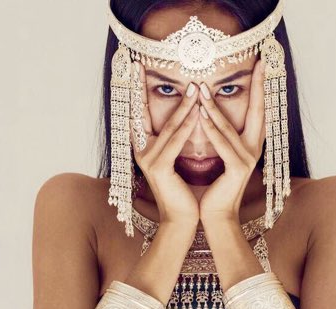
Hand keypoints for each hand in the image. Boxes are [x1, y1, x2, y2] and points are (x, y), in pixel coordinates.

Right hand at [130, 61, 199, 226]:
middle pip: (146, 114)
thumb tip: (182, 118)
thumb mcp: (174, 160)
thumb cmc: (182, 189)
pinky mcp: (159, 168)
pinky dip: (188, 126)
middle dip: (145, 88)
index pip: (140, 114)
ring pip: (169, 127)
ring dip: (183, 105)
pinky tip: (198, 112)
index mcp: (144, 148)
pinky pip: (176, 142)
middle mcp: (142, 151)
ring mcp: (148, 160)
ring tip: (195, 86)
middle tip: (146, 63)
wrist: (182, 218)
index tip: (138, 69)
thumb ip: (173, 140)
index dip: (137, 91)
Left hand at [198, 59, 265, 223]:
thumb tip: (213, 115)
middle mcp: (254, 149)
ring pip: (230, 126)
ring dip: (215, 105)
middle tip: (260, 62)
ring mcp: (248, 159)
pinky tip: (200, 113)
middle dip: (258, 86)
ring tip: (203, 86)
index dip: (261, 88)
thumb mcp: (222, 156)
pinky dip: (211, 128)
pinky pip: (222, 144)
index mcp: (251, 145)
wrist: (216, 214)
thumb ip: (223, 137)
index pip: (258, 111)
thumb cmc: (216, 185)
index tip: (262, 66)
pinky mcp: (237, 169)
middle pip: (258, 111)